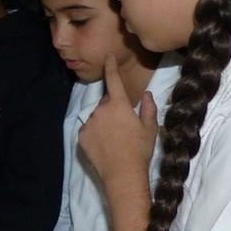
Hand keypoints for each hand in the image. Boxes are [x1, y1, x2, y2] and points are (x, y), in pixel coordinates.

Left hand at [78, 54, 157, 186]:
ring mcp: (88, 123)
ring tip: (115, 139)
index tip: (107, 56)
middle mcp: (100, 110)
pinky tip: (105, 145)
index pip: (113, 80)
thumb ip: (148, 107)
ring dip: (104, 122)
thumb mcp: (150, 127)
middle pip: (106, 103)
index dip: (110, 67)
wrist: (122, 173)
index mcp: (118, 105)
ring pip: (97, 117)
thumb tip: (146, 94)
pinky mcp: (80, 136)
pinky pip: (88, 129)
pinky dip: (95, 134)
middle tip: (124, 126)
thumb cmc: (140, 150)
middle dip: (113, 109)